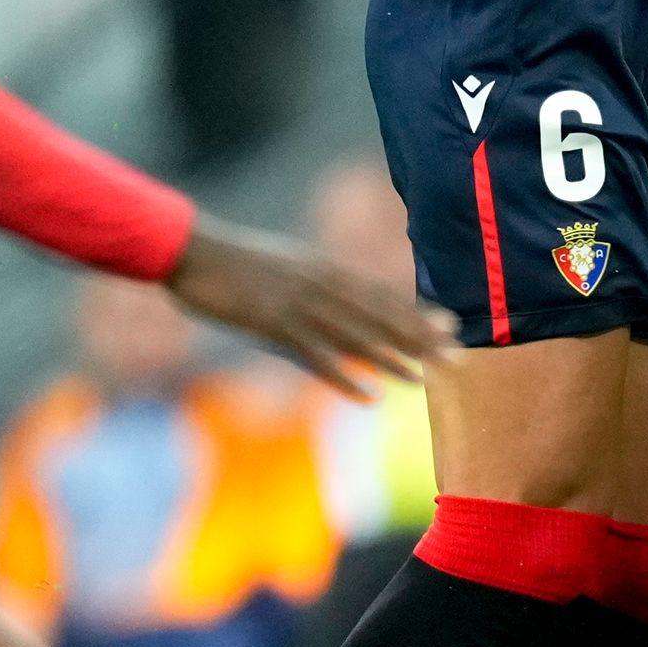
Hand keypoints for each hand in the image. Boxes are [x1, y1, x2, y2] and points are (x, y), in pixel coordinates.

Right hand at [168, 220, 451, 398]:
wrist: (190, 249)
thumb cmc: (231, 260)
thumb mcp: (281, 267)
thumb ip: (310, 285)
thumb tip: (332, 303)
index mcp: (323, 269)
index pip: (381, 294)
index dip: (416, 312)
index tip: (451, 325)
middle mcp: (321, 285)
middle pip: (379, 316)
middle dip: (420, 338)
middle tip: (457, 357)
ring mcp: (299, 305)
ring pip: (357, 337)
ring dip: (394, 360)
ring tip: (425, 380)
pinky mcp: (274, 324)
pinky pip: (317, 357)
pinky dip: (344, 377)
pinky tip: (369, 396)